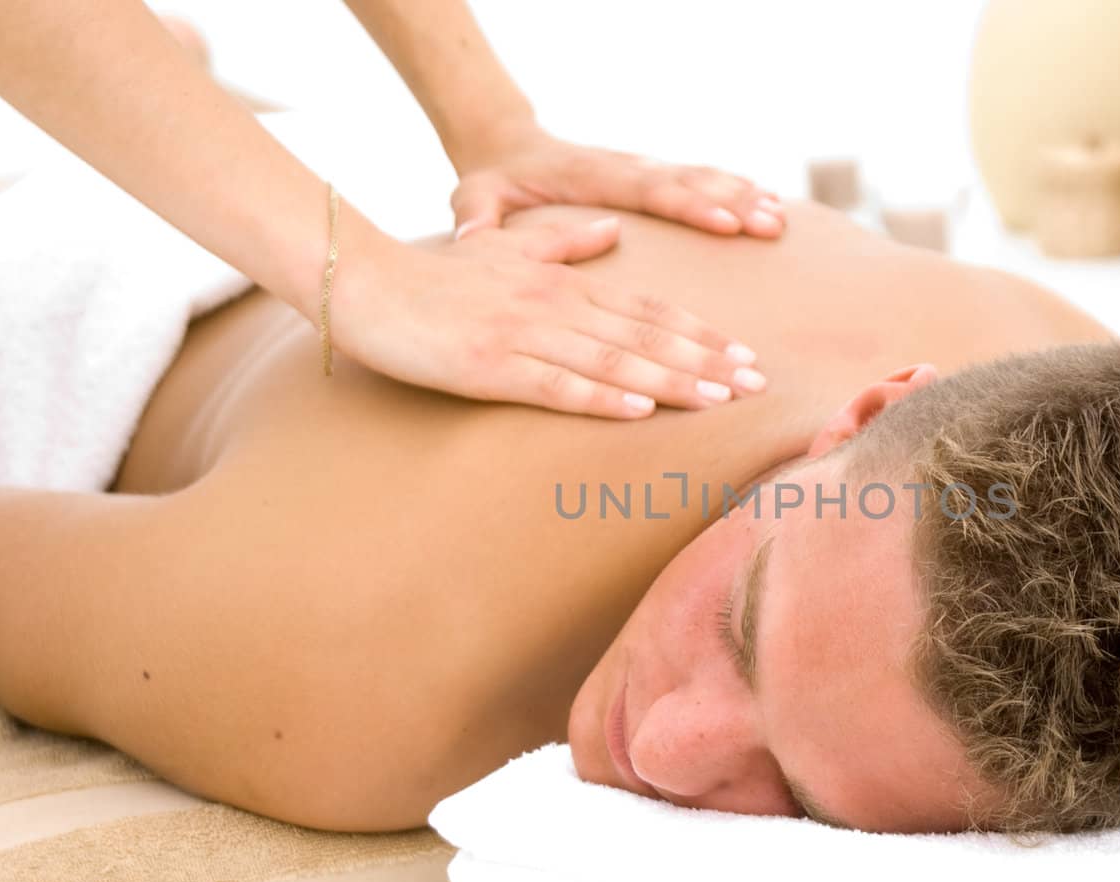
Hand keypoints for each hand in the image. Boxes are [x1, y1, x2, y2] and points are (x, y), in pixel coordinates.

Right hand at [331, 217, 764, 416]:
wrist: (361, 281)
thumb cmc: (433, 276)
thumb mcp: (505, 251)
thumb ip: (562, 243)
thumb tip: (610, 229)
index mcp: (561, 283)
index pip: (646, 310)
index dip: (699, 333)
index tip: (743, 355)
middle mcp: (553, 306)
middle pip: (644, 335)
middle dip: (705, 361)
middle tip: (758, 383)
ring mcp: (522, 336)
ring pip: (613, 361)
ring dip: (671, 381)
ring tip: (720, 400)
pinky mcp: (489, 365)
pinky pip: (555, 385)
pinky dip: (601, 399)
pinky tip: (641, 412)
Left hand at [449, 125, 785, 241]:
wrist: (503, 145)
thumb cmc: (491, 180)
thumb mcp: (474, 197)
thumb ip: (475, 220)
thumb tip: (471, 242)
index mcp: (591, 176)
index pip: (648, 190)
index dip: (688, 205)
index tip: (725, 222)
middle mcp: (624, 168)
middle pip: (687, 183)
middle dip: (732, 204)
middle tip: (771, 225)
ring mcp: (641, 170)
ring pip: (700, 179)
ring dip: (741, 197)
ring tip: (780, 220)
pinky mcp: (651, 178)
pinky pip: (700, 181)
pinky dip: (735, 191)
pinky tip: (767, 207)